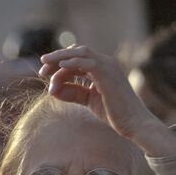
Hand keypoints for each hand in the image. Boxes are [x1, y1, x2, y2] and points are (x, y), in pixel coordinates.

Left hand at [39, 45, 175, 156]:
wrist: (133, 123)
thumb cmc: (113, 113)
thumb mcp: (87, 100)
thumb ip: (71, 92)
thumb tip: (51, 89)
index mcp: (102, 68)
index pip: (77, 57)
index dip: (59, 63)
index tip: (44, 73)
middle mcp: (106, 63)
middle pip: (77, 52)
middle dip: (57, 58)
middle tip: (42, 70)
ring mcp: (108, 67)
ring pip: (81, 53)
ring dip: (60, 60)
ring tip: (45, 69)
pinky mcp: (108, 74)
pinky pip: (88, 63)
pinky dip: (73, 63)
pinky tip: (60, 67)